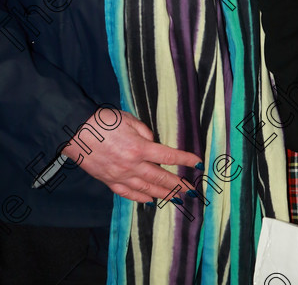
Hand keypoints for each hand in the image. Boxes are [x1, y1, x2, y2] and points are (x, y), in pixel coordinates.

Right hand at [62, 109, 201, 202]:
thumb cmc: (103, 121)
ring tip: (177, 199)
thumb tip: (153, 144)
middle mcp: (132, 165)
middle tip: (191, 191)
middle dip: (178, 184)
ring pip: (147, 190)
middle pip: (160, 178)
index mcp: (139, 148)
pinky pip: (128, 194)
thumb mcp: (129, 120)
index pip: (168, 155)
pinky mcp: (109, 182)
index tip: (198, 163)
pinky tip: (150, 201)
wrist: (76, 132)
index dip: (185, 159)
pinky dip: (141, 199)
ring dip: (164, 194)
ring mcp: (120, 176)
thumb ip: (145, 133)